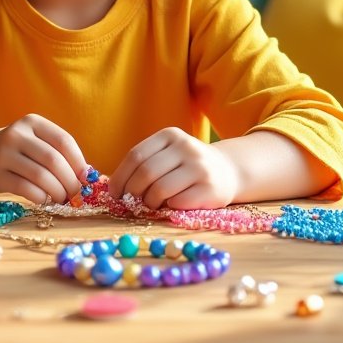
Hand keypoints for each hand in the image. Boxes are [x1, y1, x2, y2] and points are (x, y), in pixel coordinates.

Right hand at [0, 114, 87, 204]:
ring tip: (61, 198)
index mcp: (32, 122)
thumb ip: (57, 153)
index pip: (63, 141)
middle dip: (70, 181)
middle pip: (53, 160)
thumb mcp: (35, 142)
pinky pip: (25, 189)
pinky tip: (44, 200)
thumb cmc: (17, 152)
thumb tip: (88, 176)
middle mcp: (17, 134)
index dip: (78, 161)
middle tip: (75, 194)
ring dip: (57, 191)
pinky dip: (41, 197)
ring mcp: (3, 153)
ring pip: (41, 176)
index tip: (86, 178)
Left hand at [108, 128, 239, 209]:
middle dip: (133, 192)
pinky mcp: (209, 188)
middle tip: (132, 202)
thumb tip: (115, 188)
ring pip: (159, 189)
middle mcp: (186, 147)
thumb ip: (145, 164)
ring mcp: (200, 167)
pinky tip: (172, 204)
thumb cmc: (187, 166)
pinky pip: (177, 202)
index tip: (115, 193)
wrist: (228, 171)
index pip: (136, 156)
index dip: (120, 177)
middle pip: (146, 172)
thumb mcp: (167, 154)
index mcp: (170, 135)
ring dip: (149, 202)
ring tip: (152, 204)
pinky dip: (168, 207)